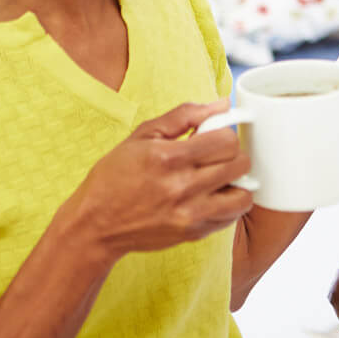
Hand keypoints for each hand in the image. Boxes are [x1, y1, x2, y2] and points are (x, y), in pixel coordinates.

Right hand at [67, 101, 254, 264]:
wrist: (94, 225)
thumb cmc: (115, 176)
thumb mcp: (143, 135)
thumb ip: (185, 115)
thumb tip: (222, 104)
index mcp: (169, 158)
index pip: (226, 141)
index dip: (224, 133)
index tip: (214, 135)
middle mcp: (183, 188)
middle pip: (239, 164)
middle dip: (232, 154)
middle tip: (217, 154)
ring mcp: (190, 215)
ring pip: (243, 194)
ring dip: (237, 181)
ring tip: (220, 176)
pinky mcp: (194, 234)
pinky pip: (232, 217)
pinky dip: (229, 203)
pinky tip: (213, 195)